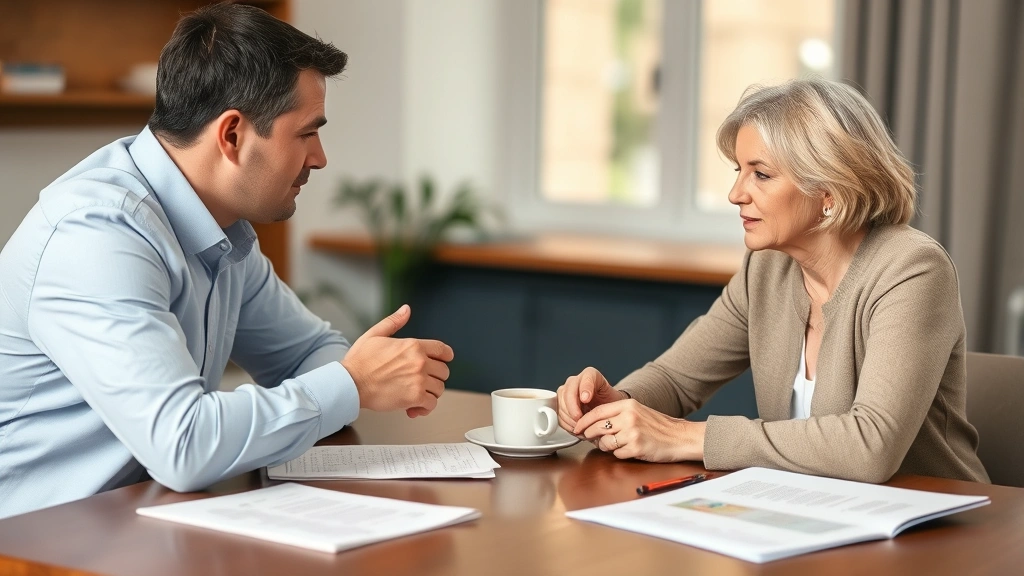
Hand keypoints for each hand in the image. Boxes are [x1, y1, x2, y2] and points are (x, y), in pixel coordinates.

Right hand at [341, 305, 453, 416]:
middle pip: (443, 371)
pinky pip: (431, 404)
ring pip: (439, 388)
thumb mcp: (375, 334)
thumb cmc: (359, 361)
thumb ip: (394, 322)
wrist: (350, 383)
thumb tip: (406, 310)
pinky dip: (425, 407)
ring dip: (430, 392)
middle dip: (435, 377)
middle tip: (423, 381)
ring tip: (417, 394)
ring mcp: (418, 380)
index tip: (444, 361)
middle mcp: (420, 362)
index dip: (446, 356)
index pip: (443, 350)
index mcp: (413, 346)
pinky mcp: (414, 397)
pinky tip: (415, 407)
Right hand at [556, 367, 627, 432]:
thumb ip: (605, 397)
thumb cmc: (611, 404)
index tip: (586, 400)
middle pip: (568, 392)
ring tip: (580, 426)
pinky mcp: (561, 404)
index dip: (584, 388)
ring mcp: (566, 392)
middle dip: (572, 408)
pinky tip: (575, 428)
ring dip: (568, 418)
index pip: (585, 378)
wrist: (606, 410)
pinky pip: (558, 413)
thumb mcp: (614, 399)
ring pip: (561, 403)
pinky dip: (565, 423)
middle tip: (580, 419)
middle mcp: (576, 381)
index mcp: (591, 375)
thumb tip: (587, 401)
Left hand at [573, 399, 705, 461]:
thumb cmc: (659, 427)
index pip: (597, 412)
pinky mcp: (636, 447)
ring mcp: (632, 432)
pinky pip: (617, 453)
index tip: (577, 428)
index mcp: (628, 405)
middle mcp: (628, 417)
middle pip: (596, 427)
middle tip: (593, 439)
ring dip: (607, 446)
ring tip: (618, 444)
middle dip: (591, 436)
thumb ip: (617, 415)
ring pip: (604, 442)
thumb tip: (593, 424)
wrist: (680, 437)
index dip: (583, 421)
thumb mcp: (638, 412)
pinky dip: (620, 454)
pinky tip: (629, 450)